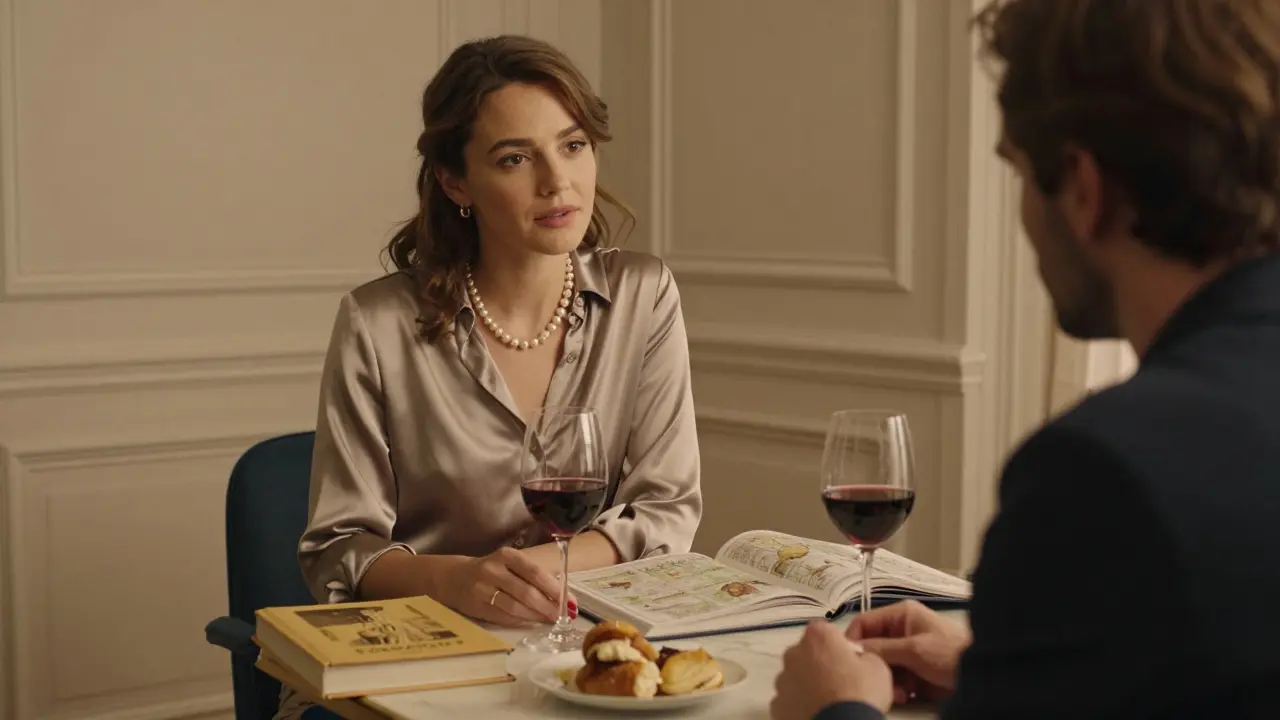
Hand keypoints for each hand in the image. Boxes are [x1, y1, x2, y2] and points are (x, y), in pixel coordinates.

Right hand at [436, 547, 575, 626]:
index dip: (555, 588)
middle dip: (548, 606)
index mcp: (507, 556)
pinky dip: (521, 621)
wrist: (454, 578)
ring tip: (550, 620)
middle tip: (563, 616)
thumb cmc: (492, 571)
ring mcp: (484, 589)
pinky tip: (532, 622)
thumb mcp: (510, 565)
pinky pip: (504, 616)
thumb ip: (534, 577)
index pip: (535, 572)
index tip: (570, 601)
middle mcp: (494, 570)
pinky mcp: (478, 606)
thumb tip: (564, 596)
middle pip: (527, 592)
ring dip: (536, 616)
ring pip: (516, 606)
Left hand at [770, 621, 892, 719]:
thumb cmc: (859, 693)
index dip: (839, 645)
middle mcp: (793, 653)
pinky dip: (800, 705)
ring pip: (796, 677)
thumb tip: (857, 660)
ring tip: (828, 702)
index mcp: (817, 637)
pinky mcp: (777, 704)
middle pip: (808, 652)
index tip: (850, 660)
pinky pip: (790, 700)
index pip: (826, 631)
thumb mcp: (878, 667)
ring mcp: (782, 680)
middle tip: (840, 682)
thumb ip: (864, 655)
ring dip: (808, 684)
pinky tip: (816, 713)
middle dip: (821, 663)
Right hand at [847, 600, 970, 703]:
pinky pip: (894, 677)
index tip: (849, 659)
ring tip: (898, 692)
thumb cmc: (952, 653)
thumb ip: (882, 648)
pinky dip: (896, 687)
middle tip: (878, 679)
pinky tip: (906, 694)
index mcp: (902, 615)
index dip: (854, 640)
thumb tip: (854, 648)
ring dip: (886, 679)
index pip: (864, 622)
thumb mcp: (914, 649)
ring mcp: (907, 651)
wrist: (981, 676)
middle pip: (872, 647)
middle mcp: (901, 630)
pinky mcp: (913, 669)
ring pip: (882, 664)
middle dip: (875, 665)